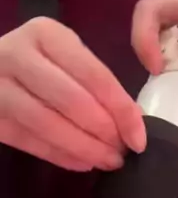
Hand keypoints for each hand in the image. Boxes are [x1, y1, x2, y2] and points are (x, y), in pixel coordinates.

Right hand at [0, 17, 145, 171]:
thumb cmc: (36, 61)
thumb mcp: (64, 55)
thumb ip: (95, 82)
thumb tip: (133, 121)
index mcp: (47, 34)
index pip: (95, 75)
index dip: (122, 110)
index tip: (139, 138)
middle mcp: (18, 54)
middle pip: (72, 101)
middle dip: (103, 133)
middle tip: (121, 152)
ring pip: (48, 124)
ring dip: (83, 148)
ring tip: (106, 161)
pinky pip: (27, 139)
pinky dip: (58, 155)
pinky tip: (81, 163)